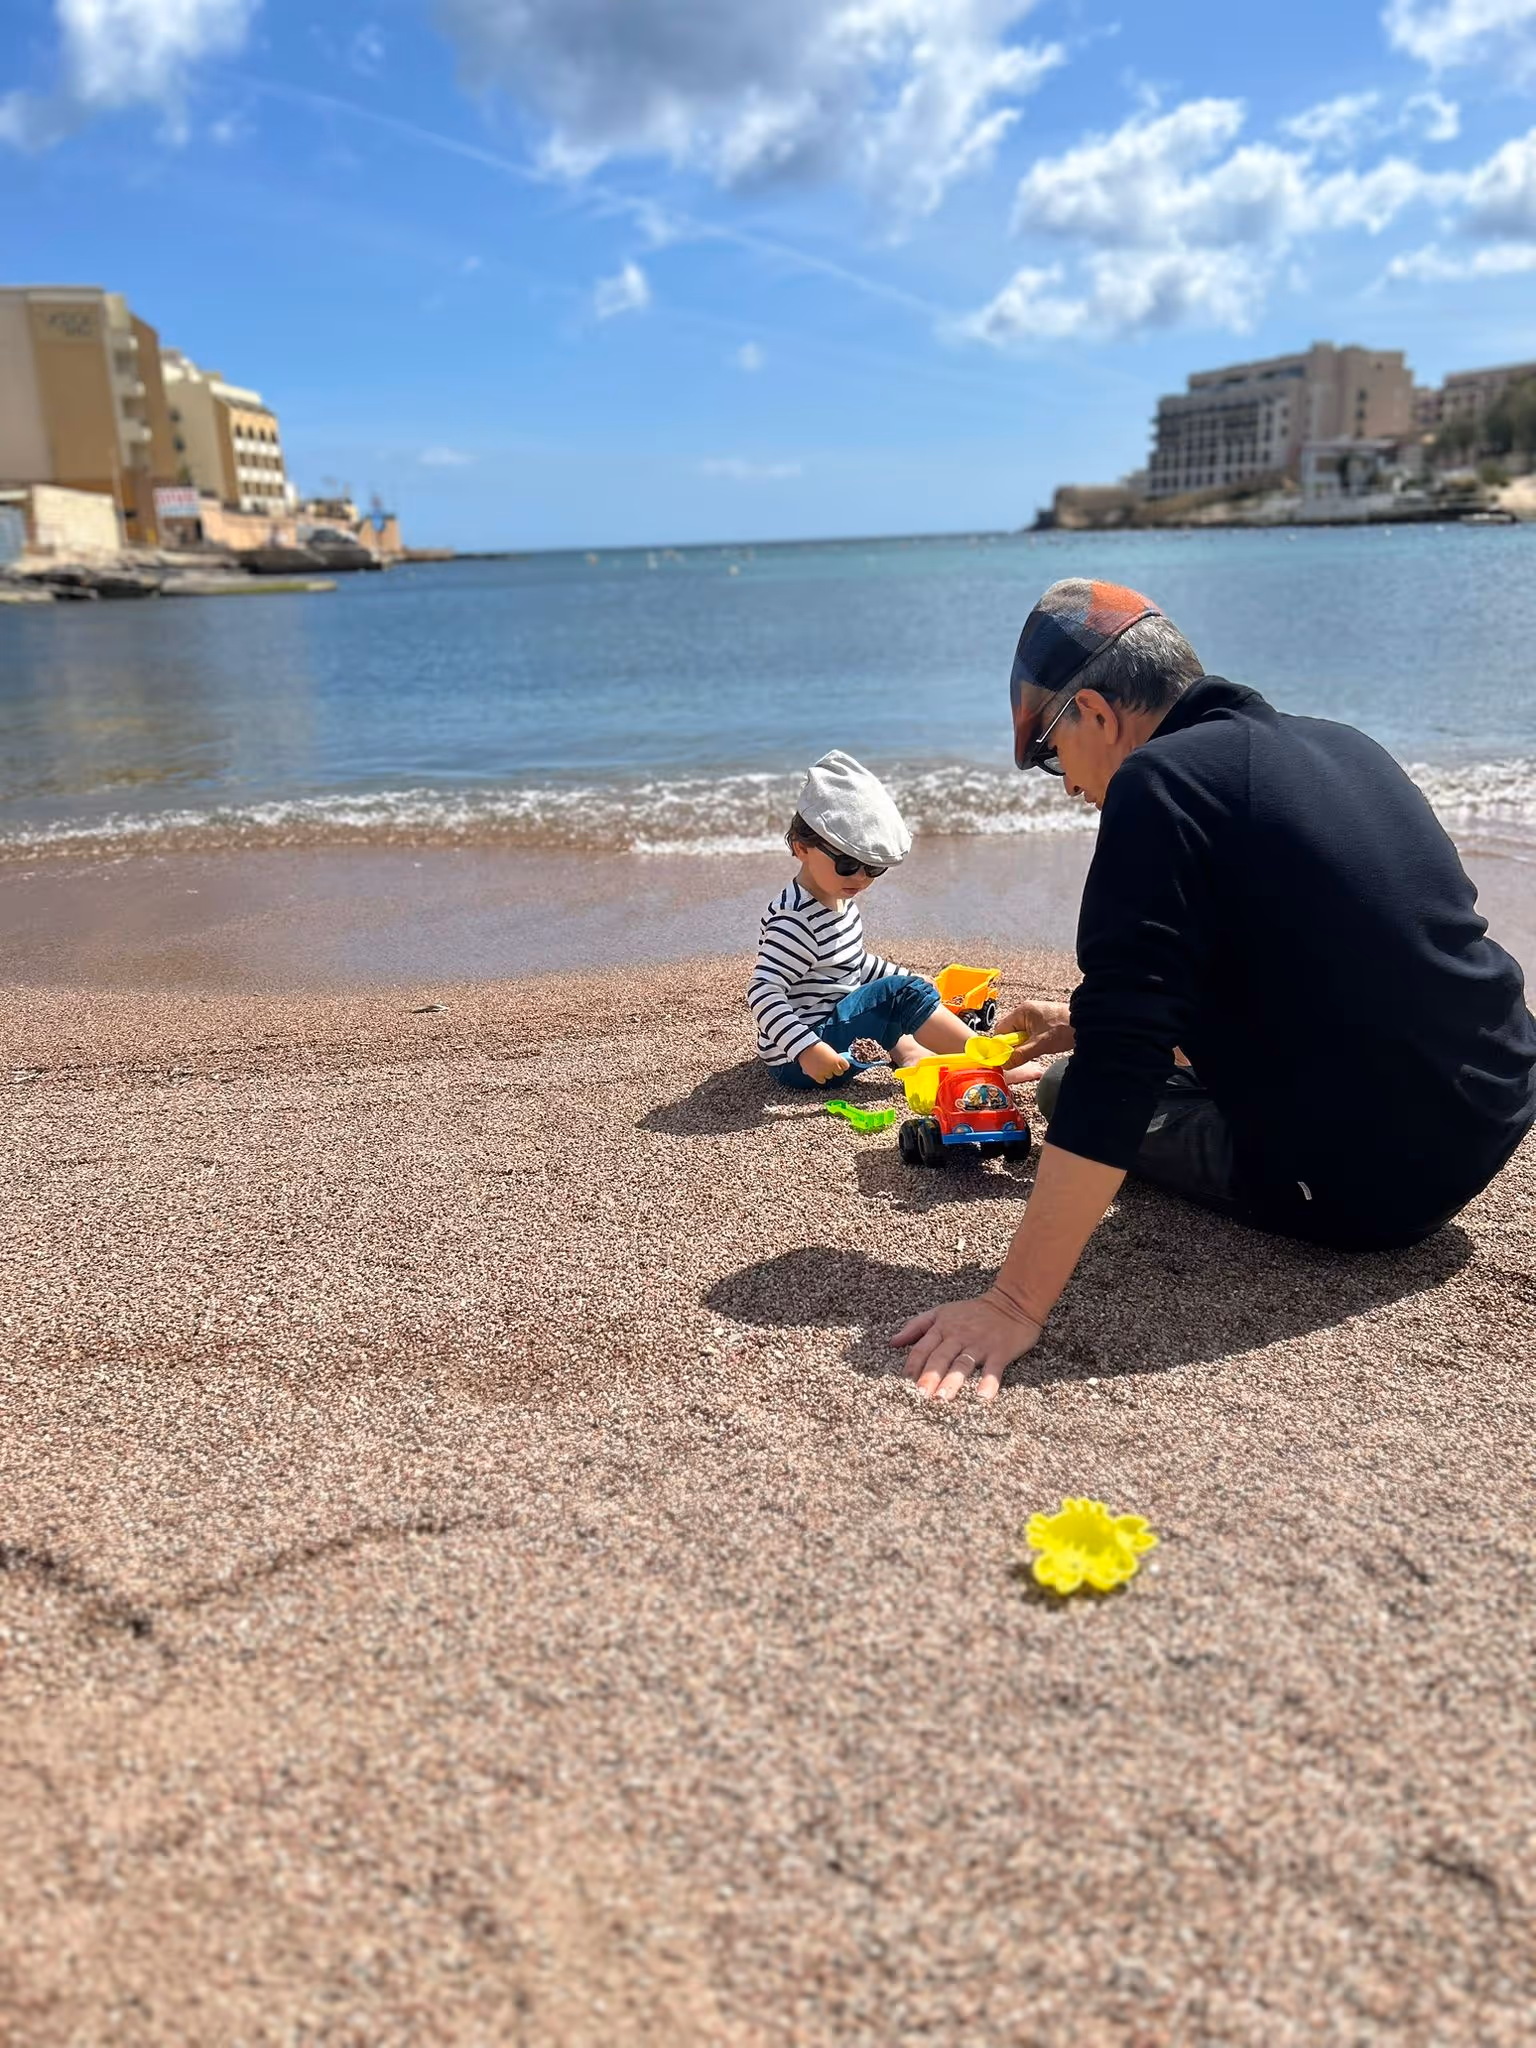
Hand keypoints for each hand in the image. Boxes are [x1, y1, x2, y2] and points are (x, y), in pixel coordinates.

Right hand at [799, 1041, 850, 1083]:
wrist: (805, 1047)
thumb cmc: (817, 1046)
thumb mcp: (829, 1051)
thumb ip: (834, 1058)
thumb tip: (838, 1064)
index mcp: (837, 1059)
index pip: (846, 1066)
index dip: (843, 1065)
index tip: (840, 1065)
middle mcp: (833, 1066)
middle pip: (839, 1072)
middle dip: (835, 1069)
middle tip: (830, 1066)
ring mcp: (825, 1072)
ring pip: (830, 1076)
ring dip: (827, 1073)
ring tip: (820, 1067)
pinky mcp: (817, 1076)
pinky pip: (822, 1081)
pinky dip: (820, 1077)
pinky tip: (817, 1072)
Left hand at [890, 1288, 1042, 1402]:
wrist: (1012, 1302)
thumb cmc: (974, 1311)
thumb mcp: (942, 1312)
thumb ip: (917, 1326)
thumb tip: (892, 1342)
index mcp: (943, 1328)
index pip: (923, 1347)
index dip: (913, 1364)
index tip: (904, 1383)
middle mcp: (959, 1336)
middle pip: (940, 1358)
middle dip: (929, 1376)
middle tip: (920, 1395)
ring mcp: (980, 1344)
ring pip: (963, 1364)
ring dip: (952, 1381)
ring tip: (943, 1398)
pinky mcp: (1000, 1352)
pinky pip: (993, 1369)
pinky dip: (989, 1382)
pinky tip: (983, 1397)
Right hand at [994, 998, 1073, 1081]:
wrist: (1089, 1022)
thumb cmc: (1066, 1027)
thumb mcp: (1040, 1045)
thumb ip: (1020, 1055)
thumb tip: (1005, 1063)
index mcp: (1022, 1011)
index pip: (1001, 1030)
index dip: (1002, 1046)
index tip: (1005, 1058)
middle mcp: (1026, 1011)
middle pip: (1010, 1033)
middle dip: (1015, 1046)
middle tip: (1023, 1055)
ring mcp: (1035, 1016)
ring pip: (1021, 1035)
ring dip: (1026, 1046)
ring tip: (1037, 1049)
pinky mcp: (1044, 1023)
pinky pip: (1031, 1035)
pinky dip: (1033, 1043)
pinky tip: (1042, 1047)